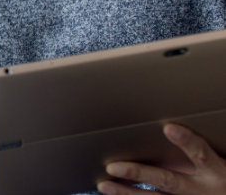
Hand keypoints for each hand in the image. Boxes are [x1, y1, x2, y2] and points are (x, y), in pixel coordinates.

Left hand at [97, 123, 225, 193]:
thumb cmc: (223, 179)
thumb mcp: (221, 163)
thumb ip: (198, 151)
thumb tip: (166, 128)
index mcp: (217, 172)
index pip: (202, 154)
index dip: (187, 141)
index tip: (168, 127)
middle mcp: (202, 191)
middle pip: (168, 180)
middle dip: (139, 173)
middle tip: (113, 167)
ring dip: (127, 193)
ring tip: (104, 185)